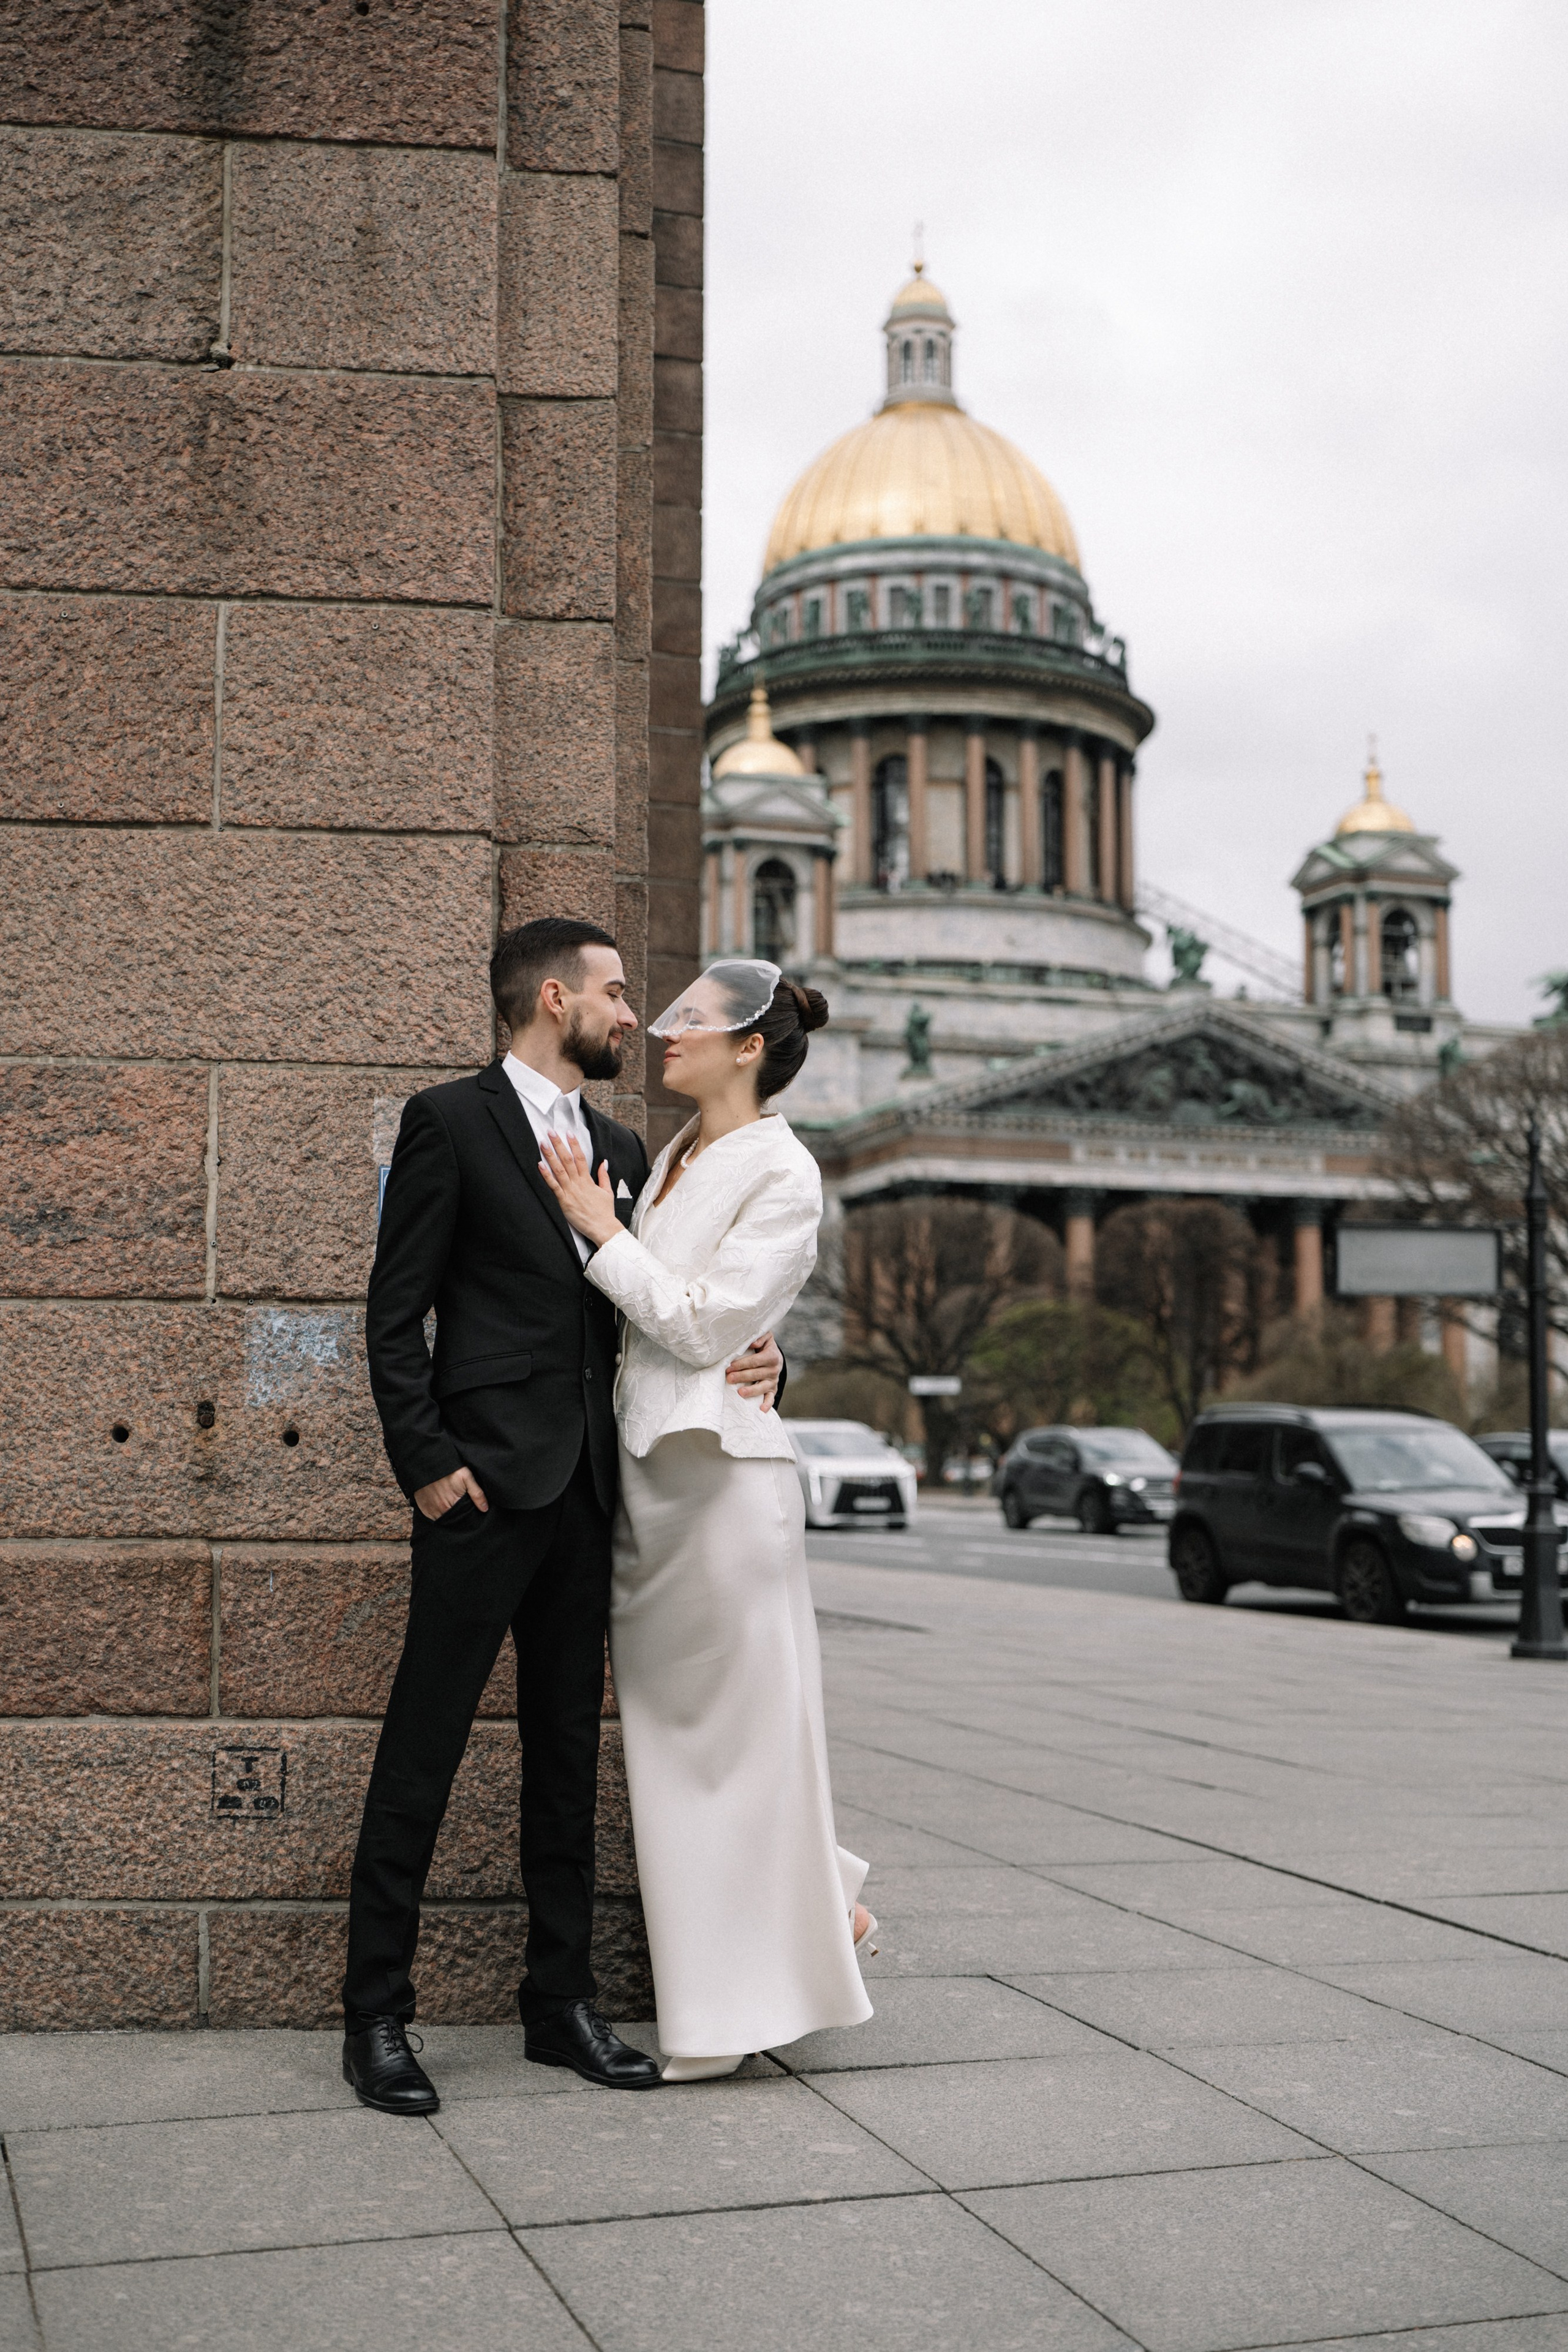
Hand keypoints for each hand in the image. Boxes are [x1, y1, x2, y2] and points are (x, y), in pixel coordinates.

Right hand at [415, 1464, 488, 1520]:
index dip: (467, 1514)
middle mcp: (441, 1511)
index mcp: (453, 1505)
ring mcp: (431, 1511)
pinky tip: (441, 1505)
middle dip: (458, 1515)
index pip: (463, 1516)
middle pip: (453, 1519)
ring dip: (447, 1515)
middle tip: (458, 1505)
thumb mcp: (466, 1476)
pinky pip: (433, 1518)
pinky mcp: (424, 1509)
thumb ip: (477, 1493)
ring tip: (450, 1505)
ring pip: (443, 1519)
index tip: (468, 1509)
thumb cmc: (449, 1469)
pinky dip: (437, 1514)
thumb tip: (485, 1509)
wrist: (428, 1464)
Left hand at [537, 1131, 621, 1249]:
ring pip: (559, 1170)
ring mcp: (571, 1192)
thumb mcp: (607, 1192)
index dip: (574, 1144)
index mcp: (588, 1180)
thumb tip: (603, 1162)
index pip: (580, 1157)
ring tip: (543, 1143)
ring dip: (550, 1155)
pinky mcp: (564, 1202)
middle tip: (551, 1132)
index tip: (569, 1133)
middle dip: (559, 1144)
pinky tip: (540, 1165)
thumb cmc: (605, 1212)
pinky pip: (554, 1186)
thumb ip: (603, 1176)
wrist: (604, 1228)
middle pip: (567, 1160)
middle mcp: (579, 1183)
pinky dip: (546, 1175)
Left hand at [726, 1330, 781, 1413]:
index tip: (730, 1366)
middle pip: (756, 1374)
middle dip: (741, 1376)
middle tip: (729, 1378)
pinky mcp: (773, 1389)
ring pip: (762, 1387)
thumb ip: (760, 1337)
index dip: (742, 1364)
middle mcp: (774, 1370)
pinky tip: (761, 1410)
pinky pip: (771, 1398)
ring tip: (740, 1393)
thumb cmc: (765, 1347)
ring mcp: (773, 1381)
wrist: (775, 1357)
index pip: (755, 1361)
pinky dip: (767, 1404)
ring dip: (751, 1391)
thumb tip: (753, 1342)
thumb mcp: (766, 1337)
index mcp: (772, 1356)